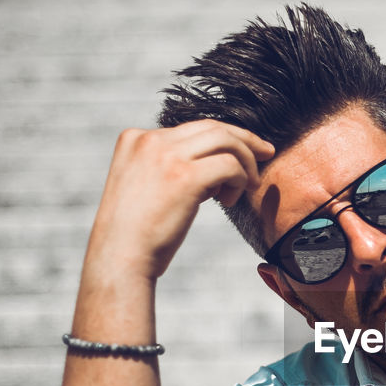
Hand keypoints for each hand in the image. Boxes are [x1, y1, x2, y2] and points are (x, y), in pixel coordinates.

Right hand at [86, 120, 273, 280]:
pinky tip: (230, 200)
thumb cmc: (135, 233)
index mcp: (135, 138)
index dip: (221, 141)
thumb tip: (213, 167)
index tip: (241, 155)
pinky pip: (230, 165)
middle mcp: (150, 139)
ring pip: (225, 140)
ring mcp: (167, 156)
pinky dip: (240, 179)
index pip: (191, 129)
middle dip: (245, 139)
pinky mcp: (185, 176)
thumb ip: (169, 168)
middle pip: (212, 127)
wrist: (120, 258)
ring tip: (249, 185)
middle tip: (266, 153)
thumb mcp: (144, 186)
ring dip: (246, 161)